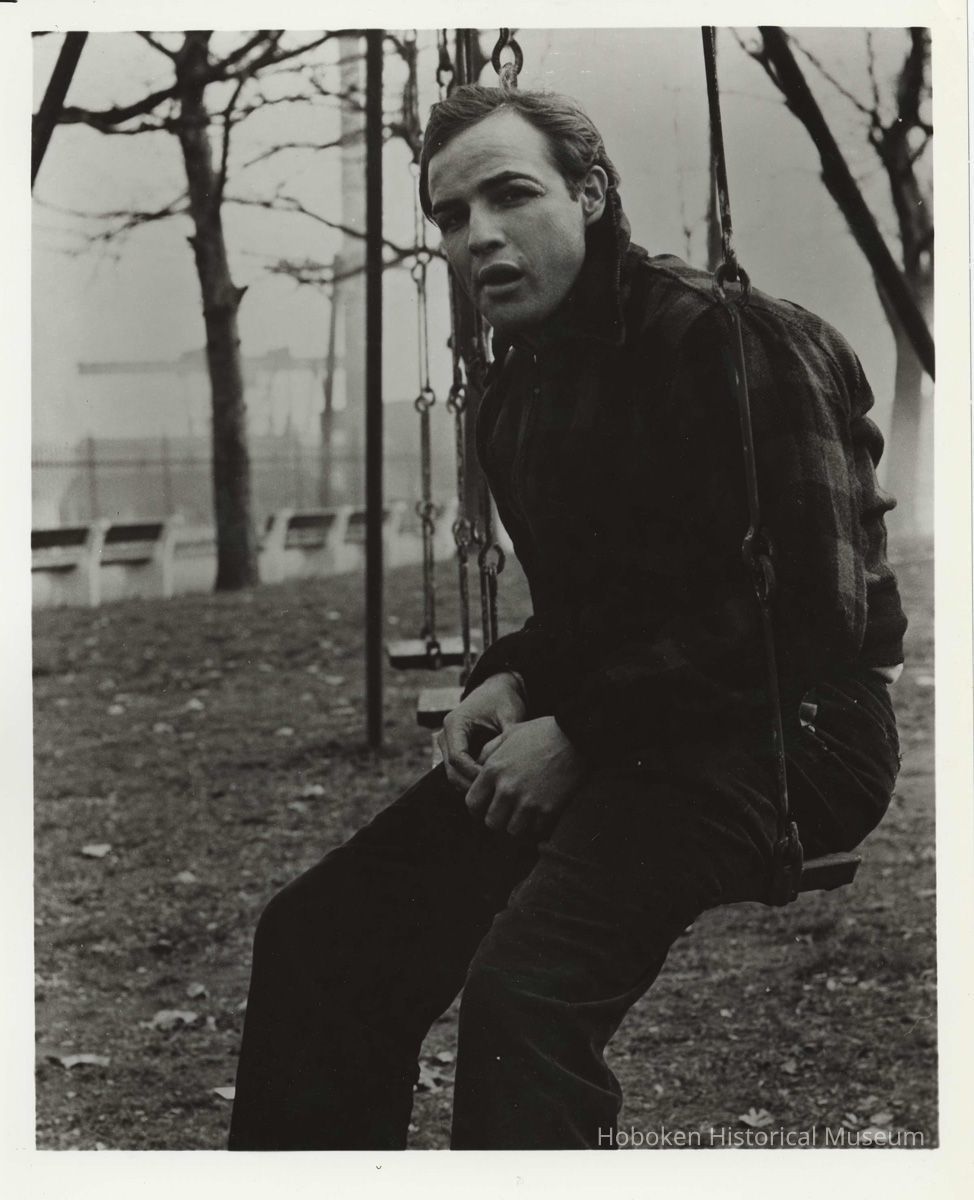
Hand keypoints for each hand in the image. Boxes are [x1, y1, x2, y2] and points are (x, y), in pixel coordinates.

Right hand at [437, 671, 526, 792]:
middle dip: (472, 786)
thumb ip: (506, 741)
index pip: (457, 758)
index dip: (474, 774)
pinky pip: (459, 773)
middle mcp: (445, 735)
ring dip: (471, 787)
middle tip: (496, 795)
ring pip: (453, 776)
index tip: (495, 782)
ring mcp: (447, 745)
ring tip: (495, 793)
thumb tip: (509, 768)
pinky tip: (492, 787)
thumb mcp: (509, 716)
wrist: (496, 690)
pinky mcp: (454, 751)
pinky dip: (472, 781)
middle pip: (451, 771)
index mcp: (454, 723)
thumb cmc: (503, 700)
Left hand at [465, 716, 584, 838]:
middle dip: (498, 819)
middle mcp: (507, 789)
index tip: (485, 807)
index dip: (477, 808)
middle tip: (506, 813)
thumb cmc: (541, 732)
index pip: (472, 803)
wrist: (575, 735)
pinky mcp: (548, 810)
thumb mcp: (509, 734)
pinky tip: (541, 813)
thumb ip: (489, 750)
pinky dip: (538, 825)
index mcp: (493, 770)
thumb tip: (478, 763)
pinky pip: (536, 830)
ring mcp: (528, 802)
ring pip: (513, 830)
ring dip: (518, 824)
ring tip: (524, 815)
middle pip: (491, 822)